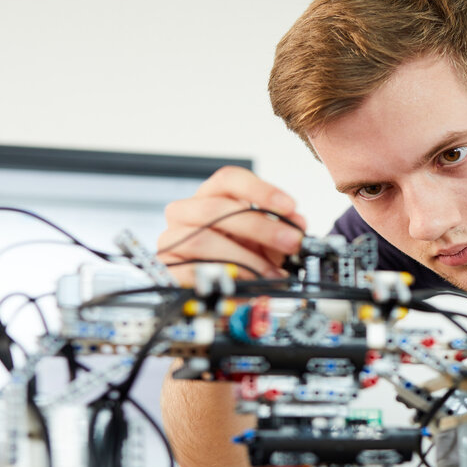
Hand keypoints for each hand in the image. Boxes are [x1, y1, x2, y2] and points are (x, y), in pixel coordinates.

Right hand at [159, 166, 308, 284]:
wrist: (210, 287)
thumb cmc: (236, 255)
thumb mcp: (264, 241)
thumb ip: (282, 230)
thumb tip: (299, 225)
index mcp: (210, 196)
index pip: (229, 179)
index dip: (260, 190)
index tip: (289, 206)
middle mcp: (186, 212)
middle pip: (218, 208)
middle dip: (260, 226)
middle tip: (290, 242)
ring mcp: (172, 239)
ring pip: (204, 240)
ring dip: (246, 258)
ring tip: (273, 272)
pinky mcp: (167, 267)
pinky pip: (193, 270)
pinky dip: (225, 278)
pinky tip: (248, 284)